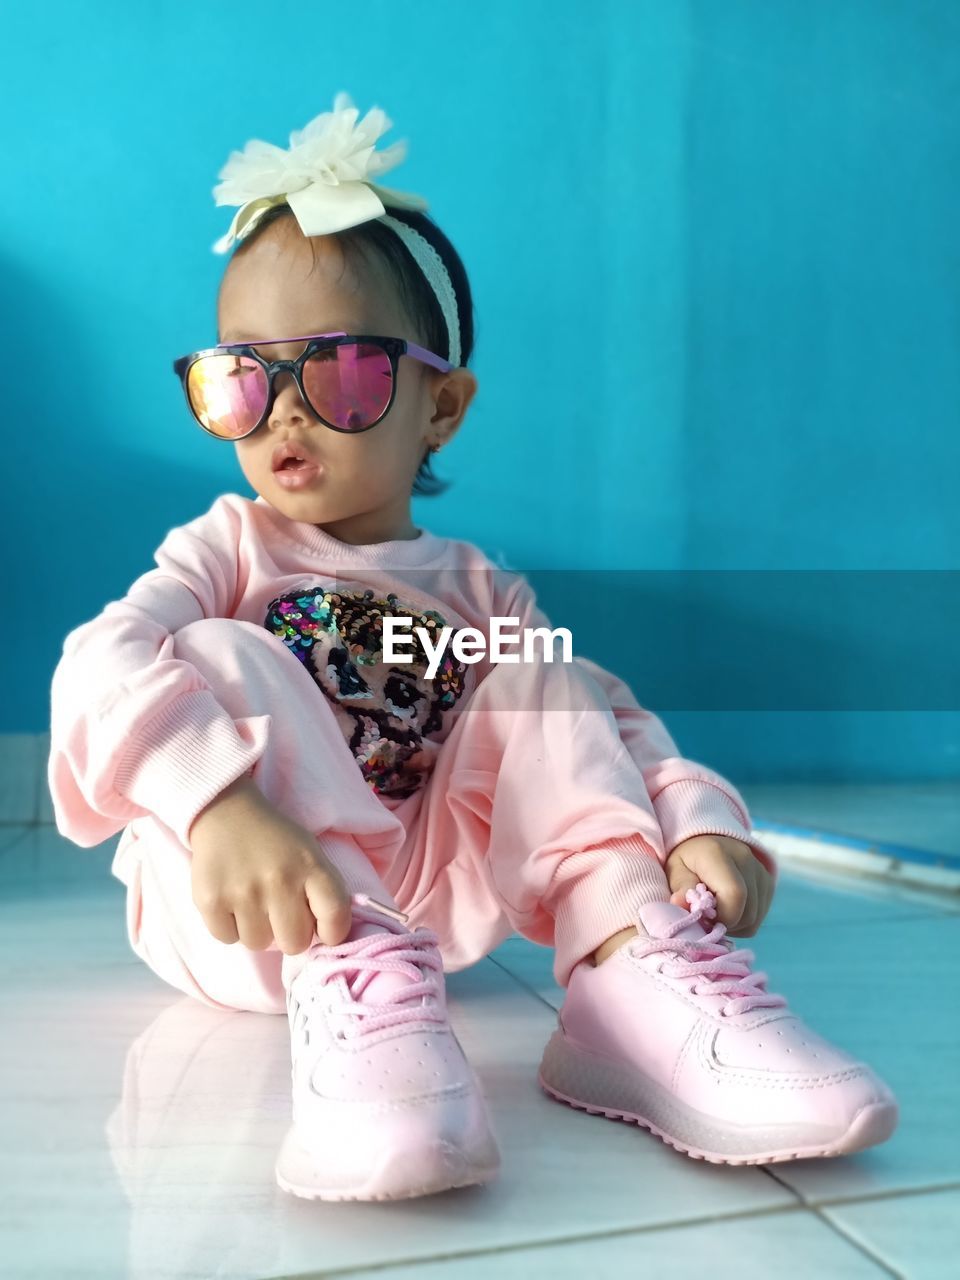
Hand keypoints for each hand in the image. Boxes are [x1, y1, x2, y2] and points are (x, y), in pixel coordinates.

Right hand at [186, 775, 353, 954]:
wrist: (226, 812)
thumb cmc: (274, 840)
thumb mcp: (309, 853)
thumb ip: (323, 891)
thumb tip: (325, 938)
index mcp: (311, 867)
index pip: (335, 918)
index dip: (332, 933)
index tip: (322, 930)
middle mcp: (280, 881)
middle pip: (294, 943)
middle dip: (288, 934)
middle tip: (279, 913)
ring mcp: (243, 892)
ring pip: (259, 944)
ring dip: (257, 930)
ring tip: (252, 902)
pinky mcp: (211, 900)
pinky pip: (227, 938)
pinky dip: (229, 926)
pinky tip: (230, 901)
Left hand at [664, 834, 773, 936]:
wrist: (706, 841)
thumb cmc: (687, 859)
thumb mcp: (675, 870)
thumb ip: (681, 888)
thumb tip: (679, 904)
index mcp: (719, 854)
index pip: (734, 894)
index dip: (722, 917)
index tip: (704, 918)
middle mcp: (746, 860)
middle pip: (747, 912)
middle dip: (725, 923)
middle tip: (706, 916)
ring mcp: (761, 871)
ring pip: (754, 919)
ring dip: (734, 924)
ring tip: (716, 911)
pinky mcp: (768, 883)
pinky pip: (759, 916)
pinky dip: (742, 921)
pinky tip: (727, 909)